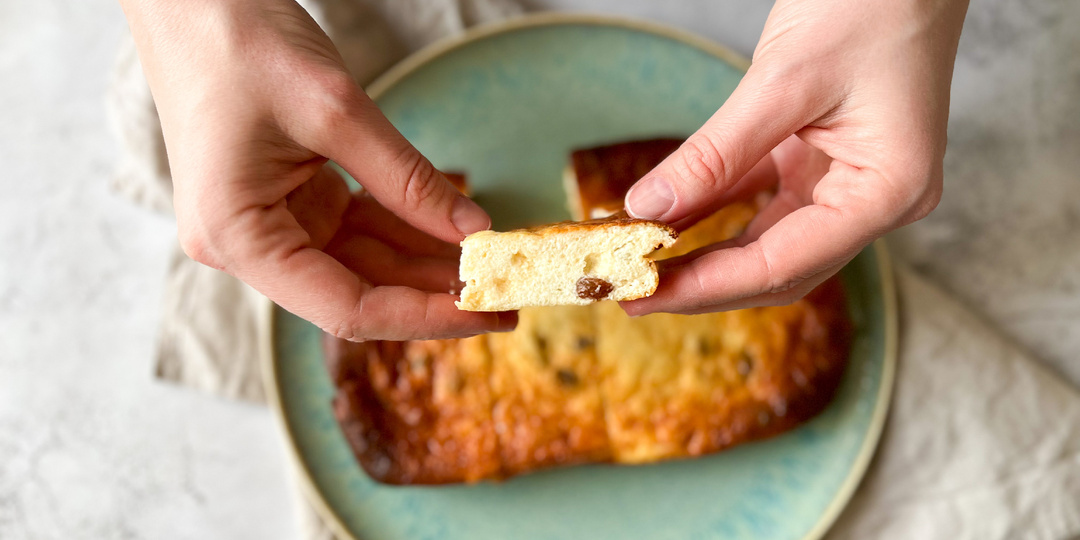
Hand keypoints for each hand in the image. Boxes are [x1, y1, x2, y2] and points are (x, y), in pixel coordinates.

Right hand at [120, 0, 514, 339]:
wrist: (191, 0)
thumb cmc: (240, 43)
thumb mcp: (335, 111)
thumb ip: (408, 181)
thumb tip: (472, 231)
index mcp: (237, 237)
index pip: (346, 308)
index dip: (422, 316)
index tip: (486, 311)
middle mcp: (246, 245)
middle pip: (355, 293)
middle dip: (431, 296)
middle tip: (506, 301)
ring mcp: (266, 225)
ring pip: (360, 265)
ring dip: (423, 267)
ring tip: (491, 269)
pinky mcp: (285, 202)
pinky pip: (354, 231)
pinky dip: (403, 233)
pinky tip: (454, 237)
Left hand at [622, 0, 968, 314]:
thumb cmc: (869, 3)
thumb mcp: (782, 80)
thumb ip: (715, 153)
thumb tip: (646, 207)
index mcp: (888, 191)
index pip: (784, 264)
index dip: (706, 285)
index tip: (642, 293)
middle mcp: (876, 201)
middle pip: (778, 268)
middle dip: (703, 282)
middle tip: (630, 289)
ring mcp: (853, 184)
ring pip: (768, 244)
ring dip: (706, 253)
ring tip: (642, 264)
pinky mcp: (827, 164)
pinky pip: (764, 204)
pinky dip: (716, 212)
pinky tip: (667, 221)